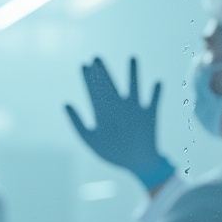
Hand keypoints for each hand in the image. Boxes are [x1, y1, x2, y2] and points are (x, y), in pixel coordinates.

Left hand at [65, 56, 174, 190]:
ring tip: (132, 58)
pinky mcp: (150, 115)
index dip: (89, 78)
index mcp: (103, 113)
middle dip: (103, 72)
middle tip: (96, 57)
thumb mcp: (89, 139)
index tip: (84, 65)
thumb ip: (77, 122)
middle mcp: (118, 108)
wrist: (136, 164)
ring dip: (133, 73)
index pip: (94, 91)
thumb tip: (65, 103)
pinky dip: (156, 93)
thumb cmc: (112, 153)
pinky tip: (157, 83)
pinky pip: (154, 101)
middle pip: (110, 85)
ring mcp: (135, 110)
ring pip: (134, 87)